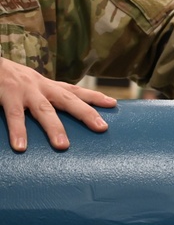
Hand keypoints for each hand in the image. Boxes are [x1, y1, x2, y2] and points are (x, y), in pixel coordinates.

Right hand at [0, 58, 116, 150]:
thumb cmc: (7, 78)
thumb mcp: (30, 85)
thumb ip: (44, 98)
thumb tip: (56, 118)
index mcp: (46, 85)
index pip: (74, 90)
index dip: (94, 96)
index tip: (113, 103)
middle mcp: (40, 86)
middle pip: (68, 100)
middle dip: (86, 113)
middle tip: (102, 128)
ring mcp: (24, 90)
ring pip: (44, 110)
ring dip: (54, 127)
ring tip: (63, 145)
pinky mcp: (6, 94)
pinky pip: (13, 116)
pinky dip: (17, 131)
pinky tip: (21, 146)